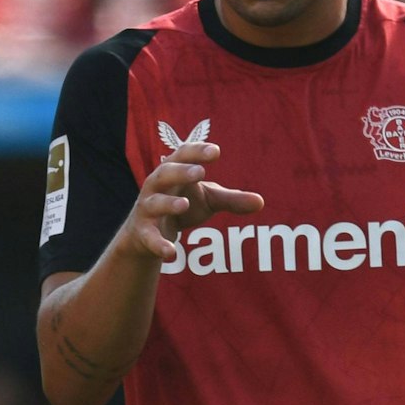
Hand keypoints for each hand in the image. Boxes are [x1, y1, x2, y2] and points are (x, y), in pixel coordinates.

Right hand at [120, 141, 264, 261]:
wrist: (145, 235)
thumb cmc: (180, 207)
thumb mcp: (208, 201)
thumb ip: (232, 200)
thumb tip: (261, 202)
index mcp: (173, 172)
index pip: (182, 155)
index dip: (196, 152)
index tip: (216, 152)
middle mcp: (156, 187)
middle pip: (164, 173)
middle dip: (180, 172)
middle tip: (200, 172)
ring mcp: (147, 210)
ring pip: (154, 203)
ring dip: (168, 203)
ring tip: (184, 204)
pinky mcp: (143, 233)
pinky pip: (149, 237)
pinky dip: (159, 244)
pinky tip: (171, 252)